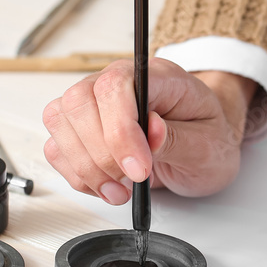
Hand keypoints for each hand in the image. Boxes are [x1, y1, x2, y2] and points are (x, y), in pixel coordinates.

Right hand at [43, 59, 257, 201]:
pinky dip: (77, 175)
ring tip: (120, 191)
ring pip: (60, 122)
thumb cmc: (208, 137)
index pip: (117, 85)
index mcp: (156, 76)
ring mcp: (96, 103)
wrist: (205, 146)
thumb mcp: (208, 144)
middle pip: (79, 101)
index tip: (140, 168)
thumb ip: (178, 137)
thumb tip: (151, 130)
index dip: (120, 130)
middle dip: (100, 153)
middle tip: (131, 181)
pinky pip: (57, 147)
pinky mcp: (81, 128)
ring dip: (85, 167)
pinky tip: (106, 186)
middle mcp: (120, 82)